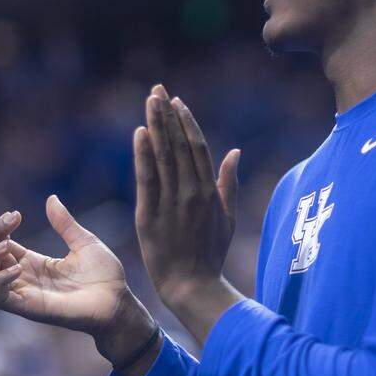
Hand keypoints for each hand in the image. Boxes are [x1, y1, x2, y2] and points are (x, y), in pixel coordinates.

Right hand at [0, 195, 156, 370]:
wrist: (118, 301)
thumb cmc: (104, 276)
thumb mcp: (84, 242)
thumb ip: (65, 224)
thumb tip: (51, 198)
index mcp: (37, 264)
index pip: (4, 245)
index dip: (2, 229)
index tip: (15, 214)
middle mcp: (27, 279)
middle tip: (10, 221)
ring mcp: (27, 295)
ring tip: (5, 245)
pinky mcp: (30, 309)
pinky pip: (0, 299)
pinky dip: (0, 281)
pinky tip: (16, 267)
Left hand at [134, 85, 239, 301]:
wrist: (191, 285)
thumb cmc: (210, 254)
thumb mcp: (228, 217)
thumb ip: (228, 182)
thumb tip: (235, 151)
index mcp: (209, 192)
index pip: (198, 147)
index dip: (187, 122)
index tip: (178, 101)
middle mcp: (191, 192)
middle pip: (179, 144)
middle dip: (168, 114)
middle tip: (158, 89)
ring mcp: (171, 203)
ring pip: (163, 155)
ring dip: (156, 125)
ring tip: (149, 100)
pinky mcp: (150, 215)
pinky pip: (147, 179)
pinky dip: (144, 155)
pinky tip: (140, 133)